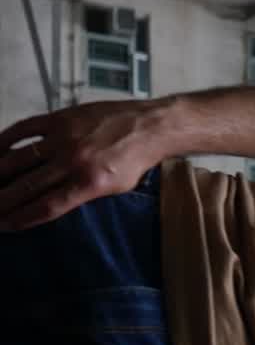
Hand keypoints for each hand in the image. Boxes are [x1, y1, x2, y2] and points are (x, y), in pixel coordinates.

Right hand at [0, 99, 167, 230]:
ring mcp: (64, 137)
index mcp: (90, 183)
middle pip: (27, 187)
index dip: (21, 219)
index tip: (4, 226)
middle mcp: (74, 161)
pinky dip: (4, 140)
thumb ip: (84, 195)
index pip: (46, 207)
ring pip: (18, 159)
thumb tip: (52, 203)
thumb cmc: (135, 159)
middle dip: (2, 202)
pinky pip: (23, 130)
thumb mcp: (116, 188)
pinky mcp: (60, 118)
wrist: (150, 126)